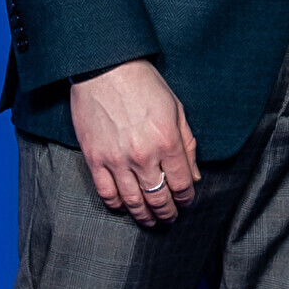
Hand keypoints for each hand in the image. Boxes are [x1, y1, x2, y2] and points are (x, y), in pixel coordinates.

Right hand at [69, 60, 199, 225]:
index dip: (186, 198)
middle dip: (168, 212)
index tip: (186, 202)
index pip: (182, 184)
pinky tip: (125, 207)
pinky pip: (107, 193)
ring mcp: (117, 160)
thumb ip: (187, 144)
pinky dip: (118, 205)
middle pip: (159, 198)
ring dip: (144, 216)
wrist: (104, 68)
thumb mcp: (176, 109)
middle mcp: (143, 156)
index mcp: (167, 142)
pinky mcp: (95, 159)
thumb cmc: (143, 84)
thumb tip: (193, 175)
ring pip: (133, 201)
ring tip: (150, 220)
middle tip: (170, 217)